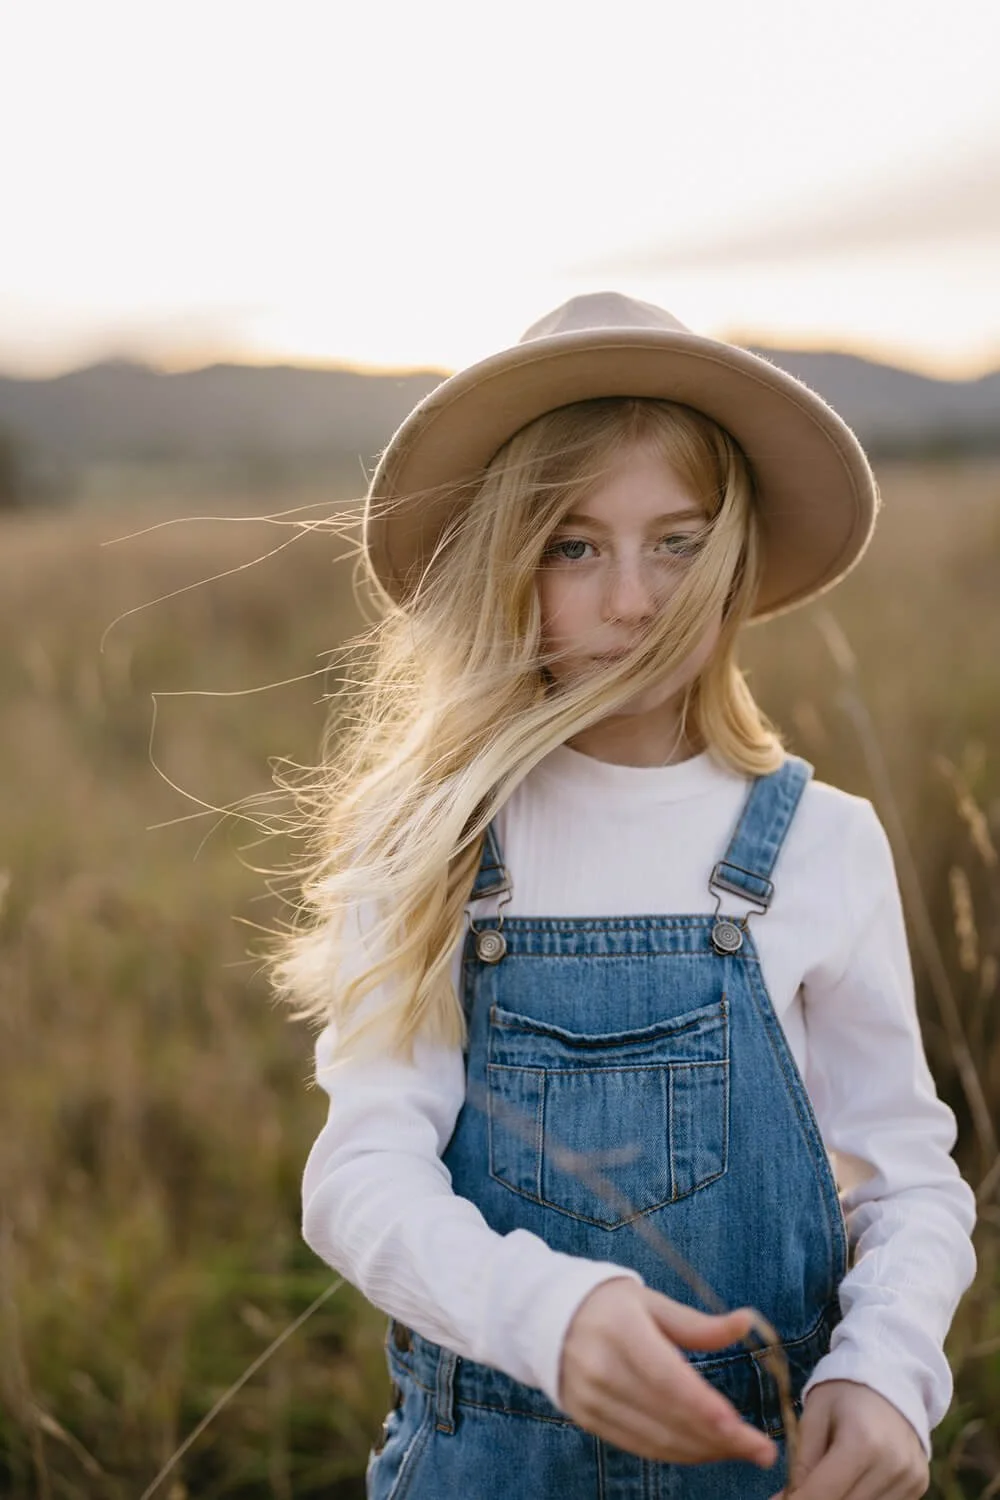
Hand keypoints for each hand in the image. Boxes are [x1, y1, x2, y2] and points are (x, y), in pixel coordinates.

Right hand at [558, 1278, 777, 1467]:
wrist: (543, 1315)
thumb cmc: (608, 1304)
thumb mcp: (649, 1301)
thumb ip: (697, 1323)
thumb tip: (746, 1323)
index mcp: (619, 1330)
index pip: (665, 1377)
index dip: (702, 1406)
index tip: (739, 1426)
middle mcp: (601, 1369)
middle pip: (667, 1416)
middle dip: (720, 1438)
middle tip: (762, 1449)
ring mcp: (592, 1400)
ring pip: (656, 1439)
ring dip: (704, 1451)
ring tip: (743, 1451)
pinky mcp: (588, 1420)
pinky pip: (640, 1447)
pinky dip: (677, 1453)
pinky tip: (707, 1450)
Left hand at [769, 1379, 928, 1498]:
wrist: (892, 1376)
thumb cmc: (844, 1392)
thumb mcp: (814, 1416)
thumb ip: (800, 1462)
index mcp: (862, 1441)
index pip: (823, 1494)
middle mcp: (892, 1465)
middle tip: (796, 1493)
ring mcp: (910, 1479)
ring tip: (822, 1483)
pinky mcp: (919, 1486)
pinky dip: (859, 1499)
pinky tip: (848, 1482)